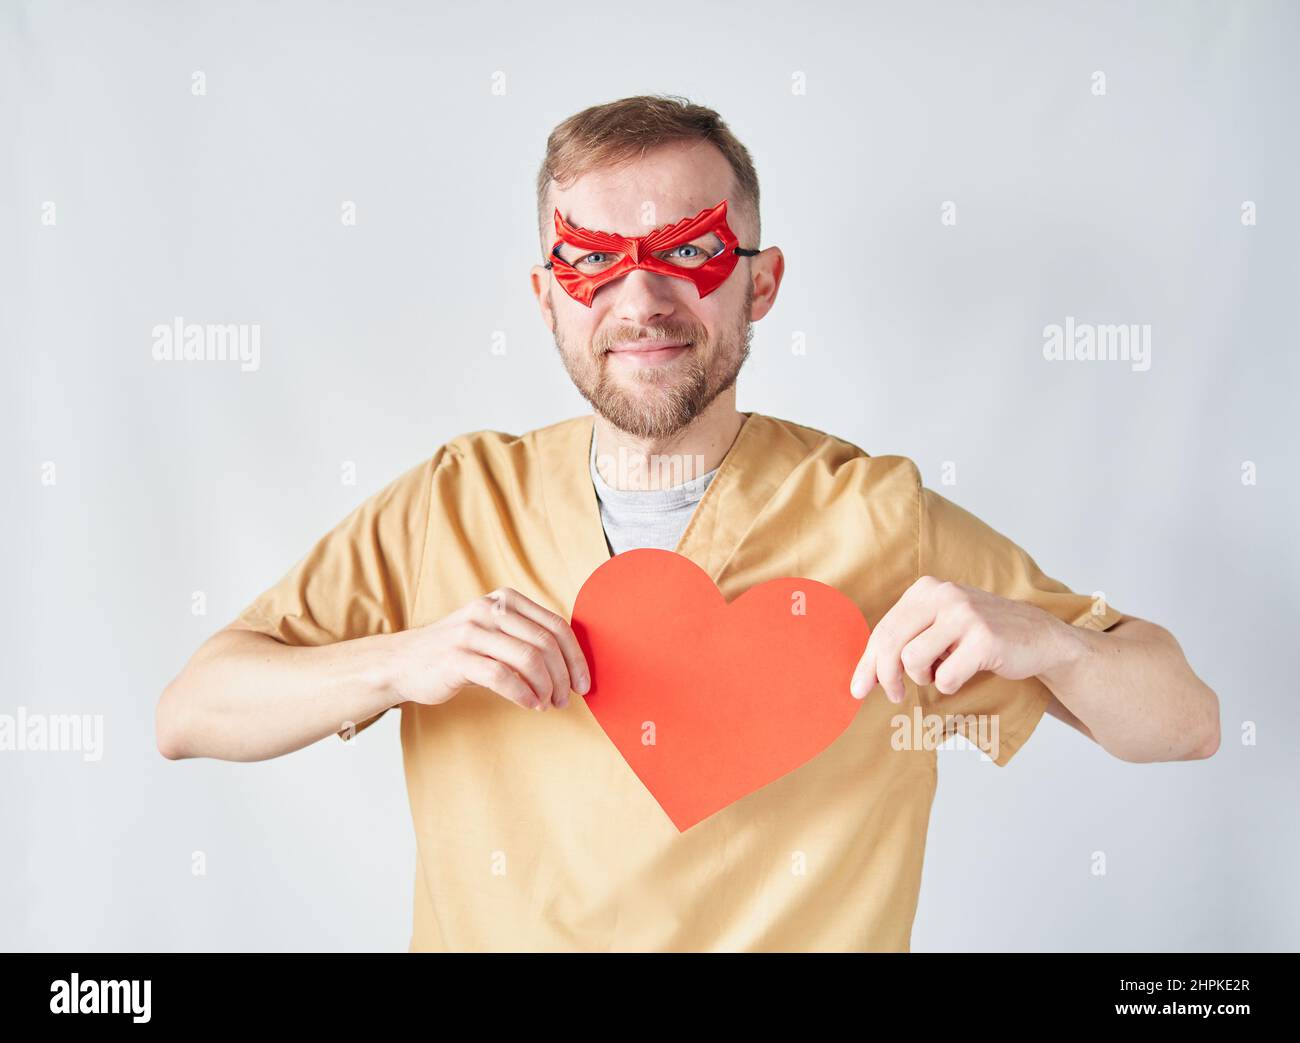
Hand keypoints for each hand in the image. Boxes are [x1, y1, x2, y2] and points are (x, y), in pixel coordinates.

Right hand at [388, 588, 590, 711]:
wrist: (404, 661)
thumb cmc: (458, 652)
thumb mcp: (494, 634)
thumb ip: (527, 639)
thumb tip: (571, 667)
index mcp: (505, 600)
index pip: (556, 625)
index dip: (576, 657)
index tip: (583, 683)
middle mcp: (490, 609)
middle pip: (546, 642)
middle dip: (563, 675)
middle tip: (565, 699)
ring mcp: (472, 631)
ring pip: (528, 658)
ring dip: (546, 687)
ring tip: (547, 704)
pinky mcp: (457, 657)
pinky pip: (502, 676)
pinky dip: (523, 694)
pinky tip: (530, 705)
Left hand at [849, 576, 1077, 701]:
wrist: (1039, 636)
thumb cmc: (979, 636)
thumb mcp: (940, 625)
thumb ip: (906, 638)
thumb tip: (865, 674)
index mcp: (926, 589)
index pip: (884, 629)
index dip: (868, 662)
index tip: (859, 689)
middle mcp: (943, 595)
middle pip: (891, 643)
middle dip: (885, 676)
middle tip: (893, 695)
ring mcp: (964, 615)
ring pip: (913, 659)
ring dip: (924, 677)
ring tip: (941, 672)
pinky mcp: (983, 638)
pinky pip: (946, 676)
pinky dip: (949, 684)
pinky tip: (962, 675)